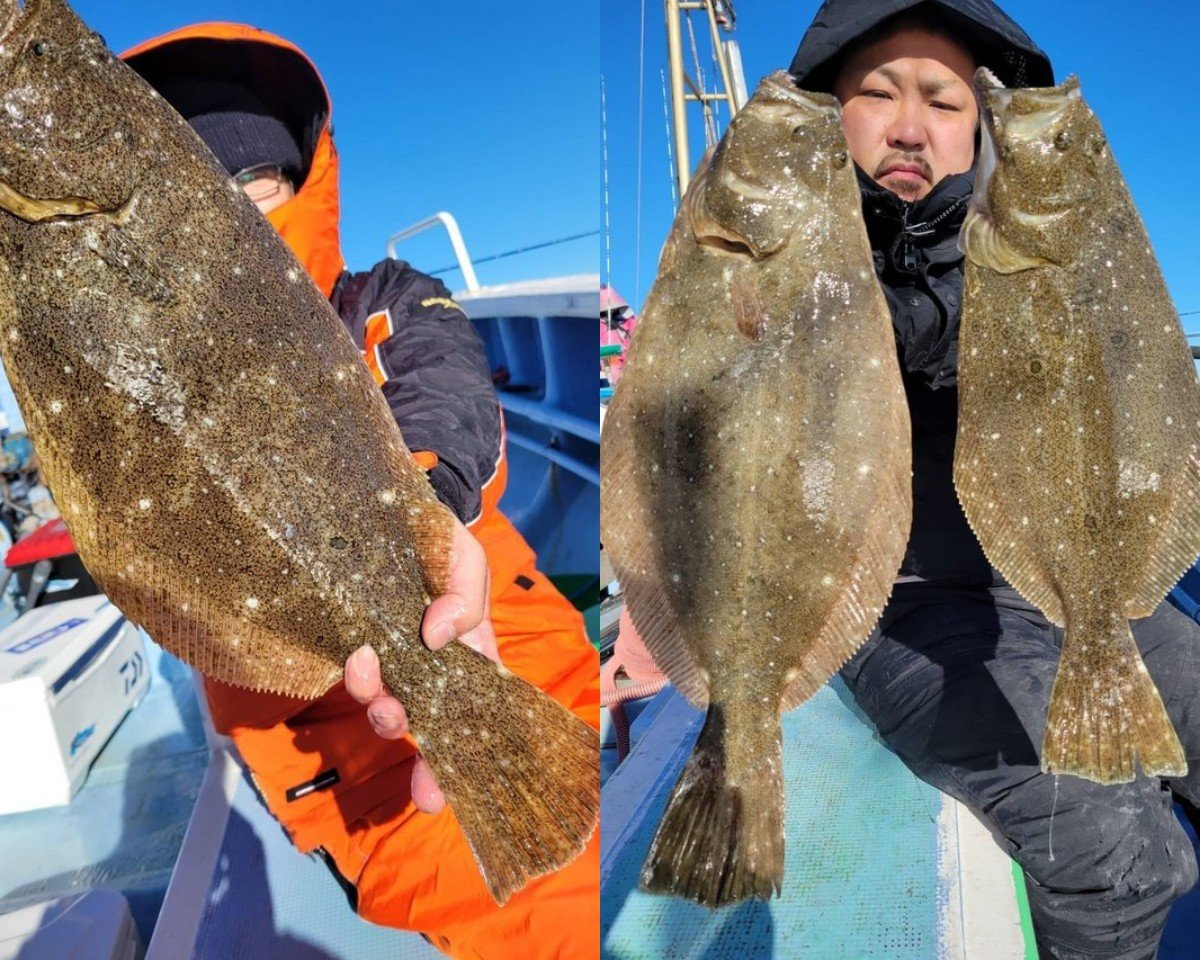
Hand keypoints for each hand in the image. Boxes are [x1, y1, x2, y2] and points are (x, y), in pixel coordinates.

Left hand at [344, 516, 499, 813]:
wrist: (390, 510)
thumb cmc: (441, 539)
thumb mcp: (466, 560)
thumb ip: (465, 596)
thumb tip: (437, 636)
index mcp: (466, 658)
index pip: (469, 719)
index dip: (452, 764)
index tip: (433, 796)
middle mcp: (428, 669)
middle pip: (420, 723)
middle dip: (403, 735)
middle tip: (392, 718)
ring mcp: (389, 660)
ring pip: (382, 702)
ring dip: (375, 700)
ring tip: (366, 666)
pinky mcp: (355, 645)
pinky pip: (355, 675)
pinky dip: (356, 675)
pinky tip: (356, 657)